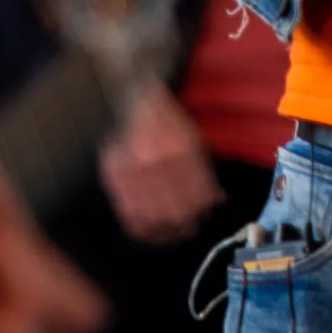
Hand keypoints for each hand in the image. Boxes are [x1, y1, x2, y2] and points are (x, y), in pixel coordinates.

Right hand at [97, 88, 222, 245]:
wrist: (130, 100)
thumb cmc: (165, 118)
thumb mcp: (192, 138)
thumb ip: (204, 170)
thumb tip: (217, 200)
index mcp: (181, 151)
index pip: (197, 195)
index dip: (202, 210)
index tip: (203, 215)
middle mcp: (158, 165)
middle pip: (177, 212)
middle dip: (186, 224)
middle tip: (188, 227)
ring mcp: (133, 172)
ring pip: (153, 218)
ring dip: (165, 232)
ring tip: (171, 233)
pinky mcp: (114, 177)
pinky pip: (128, 214)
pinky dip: (141, 229)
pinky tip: (149, 230)